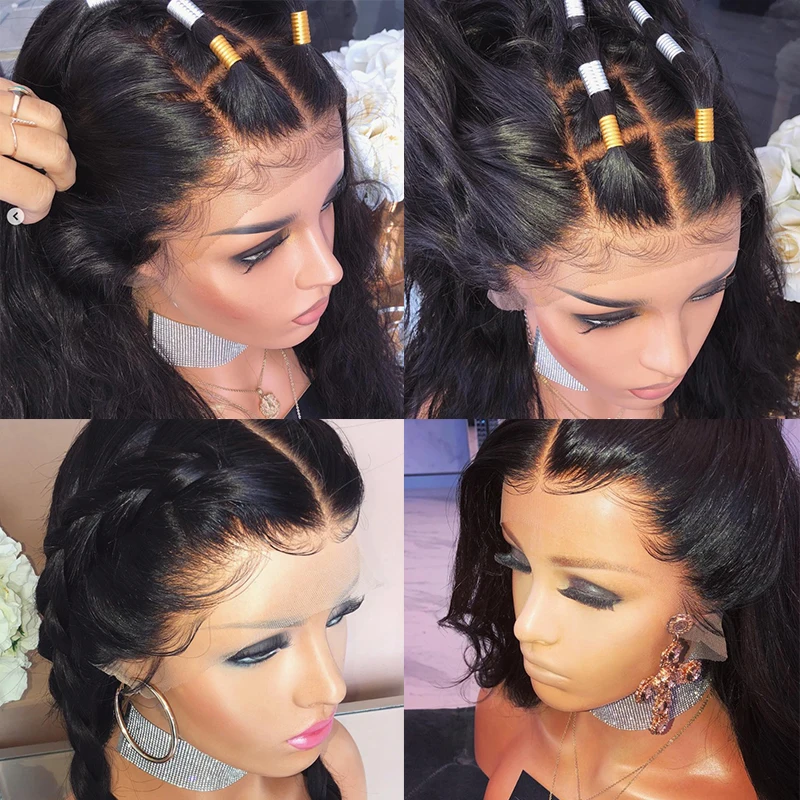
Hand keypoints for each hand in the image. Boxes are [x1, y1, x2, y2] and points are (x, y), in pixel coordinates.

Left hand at [0, 78, 75, 223]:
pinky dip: (38, 116)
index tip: (28, 214)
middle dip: (62, 175)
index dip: (39, 209)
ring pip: (51, 118)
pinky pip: (29, 95)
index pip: (35, 190)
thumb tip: (20, 207)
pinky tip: (27, 131)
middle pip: (54, 152)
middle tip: (51, 185)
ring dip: (57, 141)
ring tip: (43, 155)